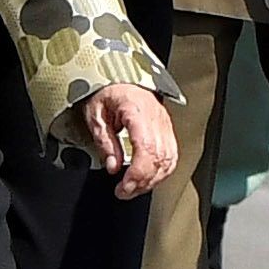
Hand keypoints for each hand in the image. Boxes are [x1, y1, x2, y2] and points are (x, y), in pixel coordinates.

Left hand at [76, 79, 176, 198]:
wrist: (119, 77)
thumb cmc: (107, 93)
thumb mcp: (96, 114)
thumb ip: (105, 142)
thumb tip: (113, 166)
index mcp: (137, 110)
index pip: (146, 148)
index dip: (137, 173)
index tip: (123, 187)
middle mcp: (156, 117)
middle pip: (159, 158)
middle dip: (142, 181)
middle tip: (124, 192)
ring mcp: (165, 123)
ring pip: (169, 159)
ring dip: (152, 180)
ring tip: (133, 189)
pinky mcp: (167, 129)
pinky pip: (172, 155)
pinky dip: (162, 172)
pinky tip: (148, 180)